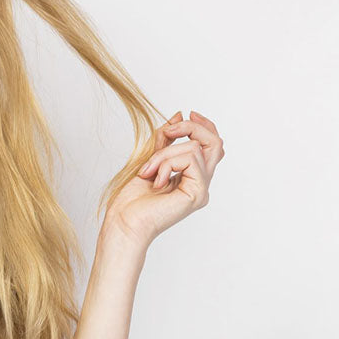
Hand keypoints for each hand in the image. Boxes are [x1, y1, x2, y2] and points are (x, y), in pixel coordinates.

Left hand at [104, 109, 224, 249]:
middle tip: (170, 131)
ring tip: (148, 172)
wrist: (123, 223)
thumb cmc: (131, 201)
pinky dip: (167, 163)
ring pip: (194, 148)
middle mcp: (200, 184)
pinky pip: (189, 158)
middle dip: (191, 128)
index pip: (211, 146)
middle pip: (215, 143)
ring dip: (164, 153)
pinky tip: (156, 181)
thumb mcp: (149, 159)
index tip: (187, 114)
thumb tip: (179, 115)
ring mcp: (201, 189)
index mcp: (191, 178)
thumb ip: (165, 140)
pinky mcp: (198, 193)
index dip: (203, 126)